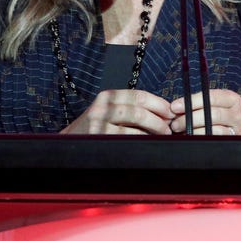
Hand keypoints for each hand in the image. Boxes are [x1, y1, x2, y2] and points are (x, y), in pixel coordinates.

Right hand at [60, 89, 174, 134]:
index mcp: (108, 97)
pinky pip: (128, 136)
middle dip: (159, 117)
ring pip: (135, 119)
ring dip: (154, 128)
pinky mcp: (100, 135)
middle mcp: (104, 105)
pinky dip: (142, 139)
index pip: (139, 95)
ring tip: (163, 135)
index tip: (171, 111)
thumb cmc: (94, 130)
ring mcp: (101, 121)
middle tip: (170, 126)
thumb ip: (130, 110)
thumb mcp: (108, 114)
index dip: (158, 103)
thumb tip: (162, 114)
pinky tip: (149, 143)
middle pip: (139, 107)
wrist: (69, 145)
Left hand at [169, 89, 240, 135]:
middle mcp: (238, 115)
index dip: (192, 101)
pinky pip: (214, 141)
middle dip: (190, 118)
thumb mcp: (206, 105)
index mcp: (232, 99)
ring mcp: (236, 130)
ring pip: (214, 130)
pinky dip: (200, 139)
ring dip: (193, 131)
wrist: (223, 133)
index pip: (212, 97)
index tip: (175, 107)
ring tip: (181, 131)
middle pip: (213, 114)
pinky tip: (191, 137)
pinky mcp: (232, 143)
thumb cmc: (210, 115)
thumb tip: (175, 107)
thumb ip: (195, 103)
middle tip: (175, 123)